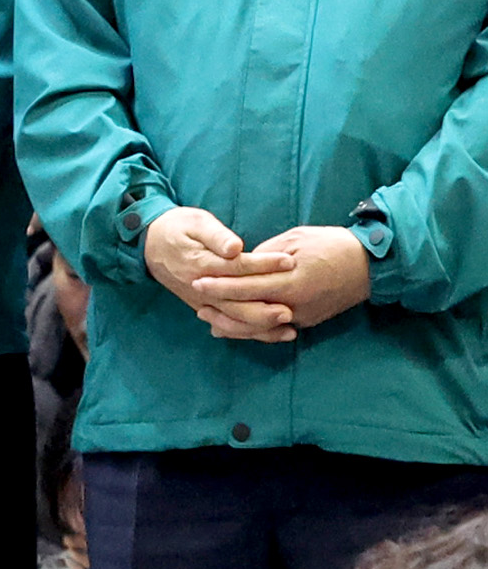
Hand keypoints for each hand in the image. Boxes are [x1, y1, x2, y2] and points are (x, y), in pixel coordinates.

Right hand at [146, 205, 297, 341]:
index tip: (290, 262)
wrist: (149, 243)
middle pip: (236, 305)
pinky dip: (248, 332)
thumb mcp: (195, 223)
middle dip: (264, 311)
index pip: (238, 267)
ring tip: (288, 331)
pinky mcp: (202, 306)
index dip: (265, 265)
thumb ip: (216, 235)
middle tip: (290, 312)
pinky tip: (270, 334)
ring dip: (260, 328)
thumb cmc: (177, 228)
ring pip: (232, 320)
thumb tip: (234, 247)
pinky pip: (226, 324)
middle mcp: (200, 288)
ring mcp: (201, 300)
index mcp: (201, 264)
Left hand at [193, 224, 372, 340]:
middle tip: (196, 302)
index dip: (219, 286)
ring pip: (259, 326)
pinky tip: (235, 325)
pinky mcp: (308, 322)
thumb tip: (242, 266)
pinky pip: (274, 328)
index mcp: (290, 281)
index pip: (245, 286)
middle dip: (220, 307)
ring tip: (209, 318)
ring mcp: (302, 316)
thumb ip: (265, 256)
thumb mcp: (295, 240)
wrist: (371, 265)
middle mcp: (295, 304)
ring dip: (232, 324)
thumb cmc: (332, 245)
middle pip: (248, 311)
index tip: (197, 282)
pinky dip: (253, 327)